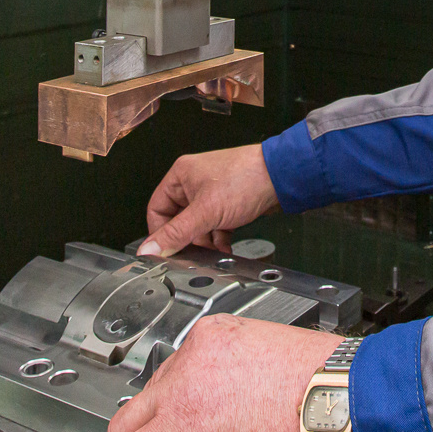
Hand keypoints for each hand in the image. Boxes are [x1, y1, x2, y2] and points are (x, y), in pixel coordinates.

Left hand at [107, 315, 341, 431]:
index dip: (163, 413)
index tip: (168, 429)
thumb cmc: (327, 375)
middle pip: (128, 422)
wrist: (348, 400)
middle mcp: (186, 380)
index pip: (161, 381)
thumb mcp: (267, 344)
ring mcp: (186, 425)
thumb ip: (233, 366)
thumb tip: (225, 398)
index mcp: (205, 344)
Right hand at [139, 144, 278, 256]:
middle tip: (193, 255)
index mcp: (181, 176)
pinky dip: (218, 239)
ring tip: (213, 254)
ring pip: (198, 226)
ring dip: (205, 242)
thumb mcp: (205, 212)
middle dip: (188, 240)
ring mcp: (212, 194)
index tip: (166, 252)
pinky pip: (215, 226)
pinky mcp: (227, 204)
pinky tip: (224, 249)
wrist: (282, 178)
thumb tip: (149, 249)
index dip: (160, 233)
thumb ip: (176, 233)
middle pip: (179, 221)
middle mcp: (194, 183)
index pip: (157, 210)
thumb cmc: (246, 179)